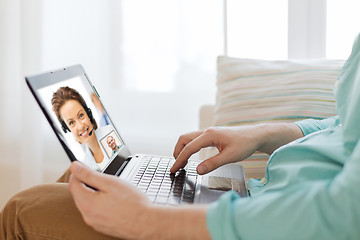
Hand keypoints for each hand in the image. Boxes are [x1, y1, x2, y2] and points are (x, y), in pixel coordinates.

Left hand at [69, 161, 210, 239]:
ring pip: (87, 204)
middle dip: (87, 183)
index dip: (78, 172)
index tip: (84, 167)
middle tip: (102, 177)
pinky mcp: (102, 227)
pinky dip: (100, 204)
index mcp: (87, 203)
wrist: (146, 223)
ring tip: (111, 190)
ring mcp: (95, 223)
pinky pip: (95, 212)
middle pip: (79, 194)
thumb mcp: (110, 183)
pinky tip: (114, 201)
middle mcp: (87, 216)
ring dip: (94, 194)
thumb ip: (89, 174)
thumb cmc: (132, 203)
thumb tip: (74, 167)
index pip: (73, 184)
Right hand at [170, 126, 261, 174]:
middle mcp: (207, 131)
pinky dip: (189, 148)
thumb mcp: (230, 157)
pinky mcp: (211, 135)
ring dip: (182, 149)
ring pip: (188, 138)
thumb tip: (198, 170)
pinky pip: (195, 140)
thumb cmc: (245, 144)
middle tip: (176, 167)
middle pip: (184, 139)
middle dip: (177, 152)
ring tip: (182, 163)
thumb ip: (213, 164)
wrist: (256, 135)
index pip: (189, 148)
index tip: (174, 169)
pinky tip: (191, 156)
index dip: (179, 160)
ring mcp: (208, 132)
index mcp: (210, 135)